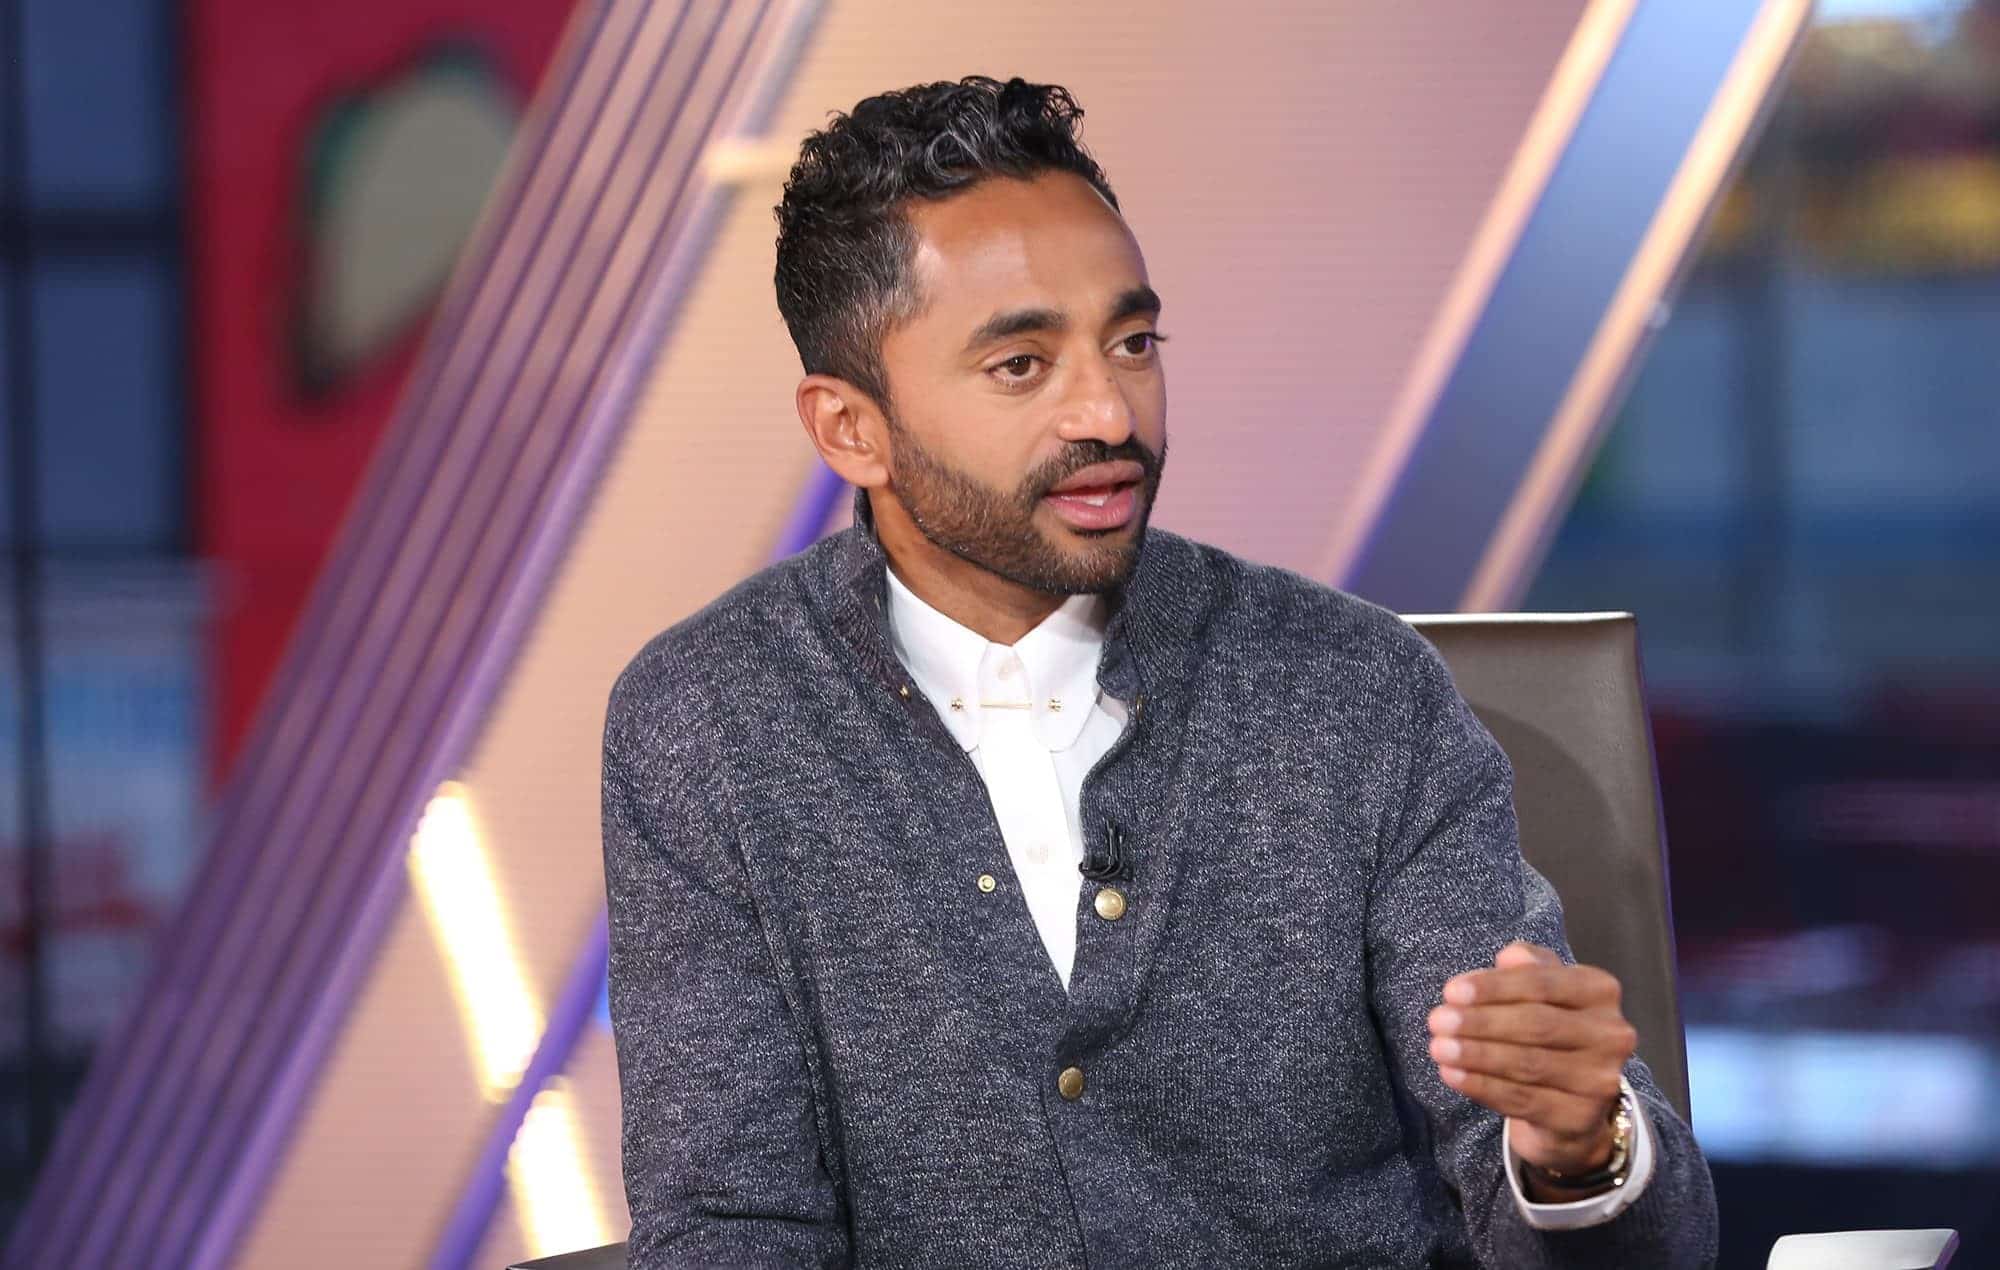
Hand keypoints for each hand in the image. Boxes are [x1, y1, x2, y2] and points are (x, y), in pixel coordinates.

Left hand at [1425, 941, 1635, 1181]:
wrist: (1569, 1099)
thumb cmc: (1548, 1029)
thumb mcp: (1541, 989)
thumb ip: (1526, 966)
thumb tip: (1508, 957)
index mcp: (1600, 991)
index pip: (1543, 983)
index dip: (1494, 987)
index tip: (1451, 991)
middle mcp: (1612, 1035)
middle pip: (1537, 1024)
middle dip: (1481, 1022)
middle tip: (1437, 1021)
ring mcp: (1601, 1079)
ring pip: (1529, 1064)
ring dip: (1476, 1055)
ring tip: (1438, 1047)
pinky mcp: (1580, 1117)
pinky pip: (1523, 1100)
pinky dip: (1482, 1086)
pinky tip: (1452, 1075)